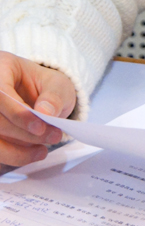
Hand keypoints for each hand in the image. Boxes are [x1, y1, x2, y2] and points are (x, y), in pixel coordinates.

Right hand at [0, 51, 75, 166]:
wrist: (41, 98)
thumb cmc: (47, 87)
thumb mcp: (58, 84)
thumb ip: (53, 96)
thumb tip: (44, 113)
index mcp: (1, 68)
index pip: (0, 93)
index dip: (17, 113)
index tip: (40, 127)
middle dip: (23, 134)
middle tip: (53, 137)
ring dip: (15, 152)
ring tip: (42, 151)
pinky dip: (10, 157)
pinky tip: (29, 156)